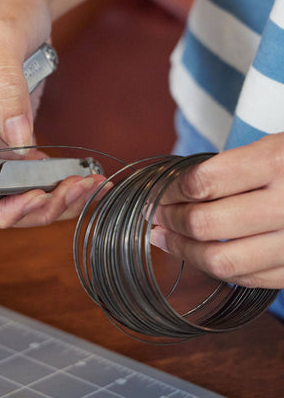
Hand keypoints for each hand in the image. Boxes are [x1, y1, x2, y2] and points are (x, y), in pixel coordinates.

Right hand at [0, 0, 103, 226]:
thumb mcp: (1, 43)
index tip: (34, 198)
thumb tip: (17, 141)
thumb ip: (6, 92)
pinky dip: (55, 182)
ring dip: (50, 199)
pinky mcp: (11, 132)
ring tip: (90, 186)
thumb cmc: (1, 10)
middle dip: (31, 208)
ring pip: (12, 191)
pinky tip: (83, 177)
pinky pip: (28, 172)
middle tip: (74, 192)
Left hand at [151, 133, 283, 288]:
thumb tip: (171, 192)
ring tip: (164, 238)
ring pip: (222, 261)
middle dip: (169, 220)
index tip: (157, 192)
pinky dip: (215, 268)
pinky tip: (199, 254)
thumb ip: (225, 169)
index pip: (202, 182)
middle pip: (206, 224)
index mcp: (277, 162)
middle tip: (154, 215)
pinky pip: (247, 279)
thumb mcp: (270, 147)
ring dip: (183, 250)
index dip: (169, 190)